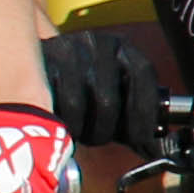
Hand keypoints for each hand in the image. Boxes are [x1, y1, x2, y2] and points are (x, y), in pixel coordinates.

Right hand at [40, 25, 159, 156]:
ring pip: (76, 105)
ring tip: (79, 131)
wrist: (38, 60)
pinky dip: (56, 120)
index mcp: (122, 47)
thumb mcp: (114, 92)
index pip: (142, 74)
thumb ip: (133, 117)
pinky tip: (60, 121)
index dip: (144, 113)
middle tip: (99, 139)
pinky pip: (49, 104)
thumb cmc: (85, 86)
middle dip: (104, 131)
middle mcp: (96, 43)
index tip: (142, 141)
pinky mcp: (38, 64)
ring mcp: (64, 50)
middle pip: (107, 100)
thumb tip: (155, 149)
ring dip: (78, 130)